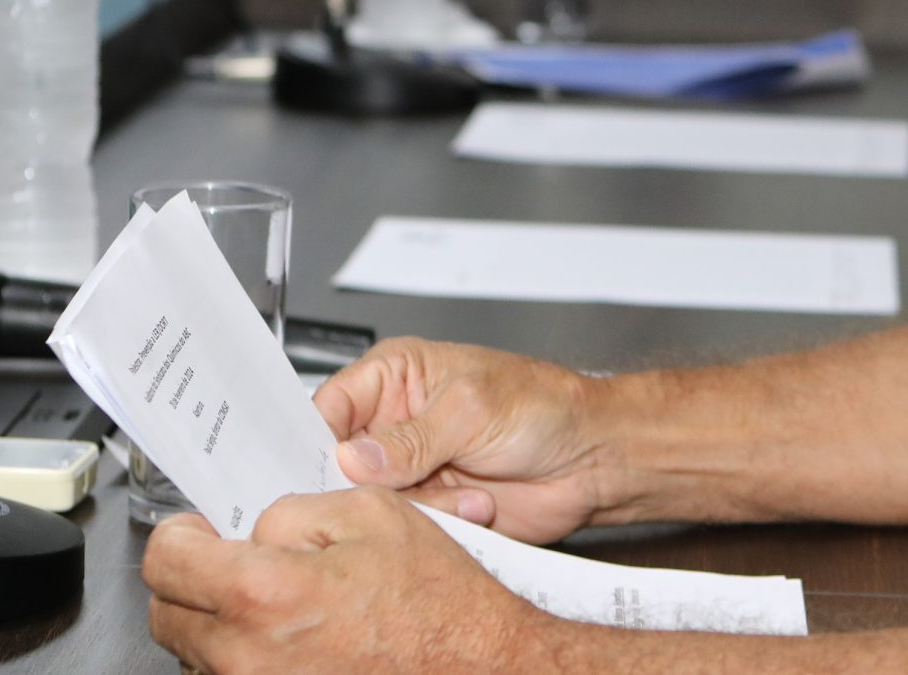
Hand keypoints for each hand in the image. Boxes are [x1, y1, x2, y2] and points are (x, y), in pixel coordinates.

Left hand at [143, 489, 548, 674]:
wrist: (480, 668)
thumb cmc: (438, 602)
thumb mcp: (371, 513)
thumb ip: (293, 511)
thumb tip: (254, 529)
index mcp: (264, 594)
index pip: (166, 560)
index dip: (181, 533)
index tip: (199, 530)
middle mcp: (249, 657)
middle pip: (168, 614)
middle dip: (192, 581)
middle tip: (234, 562)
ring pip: (197, 654)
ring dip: (220, 622)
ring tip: (279, 603)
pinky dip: (250, 657)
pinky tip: (295, 638)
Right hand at [315, 337, 615, 543]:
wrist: (592, 459)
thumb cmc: (545, 407)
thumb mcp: (471, 409)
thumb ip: (408, 438)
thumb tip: (351, 458)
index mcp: (395, 377)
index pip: (327, 408)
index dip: (315, 441)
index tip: (325, 469)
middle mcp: (396, 425)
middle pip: (339, 466)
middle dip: (369, 484)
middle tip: (399, 486)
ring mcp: (412, 471)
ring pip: (373, 505)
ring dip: (420, 506)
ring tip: (468, 486)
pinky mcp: (432, 510)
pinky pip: (409, 530)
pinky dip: (444, 524)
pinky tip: (479, 504)